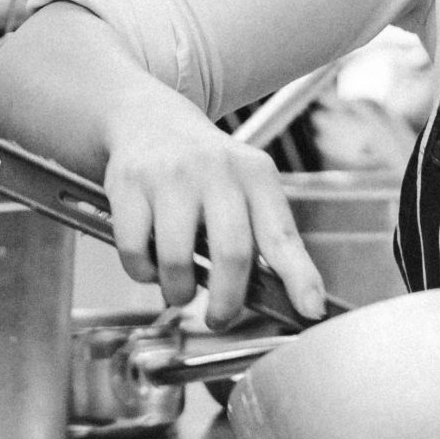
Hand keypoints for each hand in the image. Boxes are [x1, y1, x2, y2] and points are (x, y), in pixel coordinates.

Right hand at [103, 89, 327, 327]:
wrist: (148, 120)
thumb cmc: (204, 171)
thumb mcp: (245, 187)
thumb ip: (264, 236)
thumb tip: (291, 298)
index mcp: (256, 175)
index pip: (282, 235)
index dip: (299, 276)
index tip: (310, 309)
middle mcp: (217, 171)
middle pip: (232, 254)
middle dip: (226, 302)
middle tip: (219, 318)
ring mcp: (171, 176)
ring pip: (178, 261)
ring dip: (179, 291)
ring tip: (180, 289)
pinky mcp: (129, 184)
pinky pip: (136, 252)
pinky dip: (142, 272)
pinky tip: (150, 262)